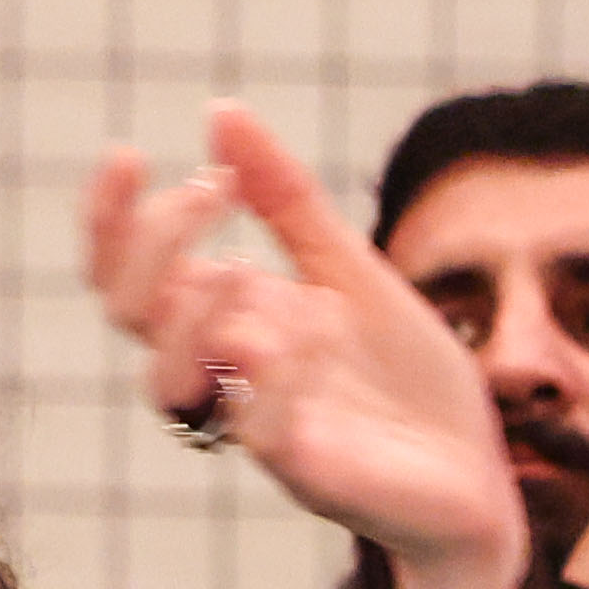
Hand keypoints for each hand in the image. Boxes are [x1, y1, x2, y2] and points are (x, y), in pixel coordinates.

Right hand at [88, 100, 539, 588]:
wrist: (482, 477)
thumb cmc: (408, 383)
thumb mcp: (352, 270)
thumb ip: (288, 202)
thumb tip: (223, 111)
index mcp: (226, 321)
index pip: (123, 274)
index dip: (106, 217)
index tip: (129, 154)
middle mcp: (228, 373)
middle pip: (127, 314)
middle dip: (151, 242)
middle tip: (213, 190)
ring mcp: (261, 426)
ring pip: (168, 385)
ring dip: (195, 315)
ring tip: (250, 270)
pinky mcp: (309, 475)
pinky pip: (258, 432)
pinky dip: (281, 372)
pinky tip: (324, 325)